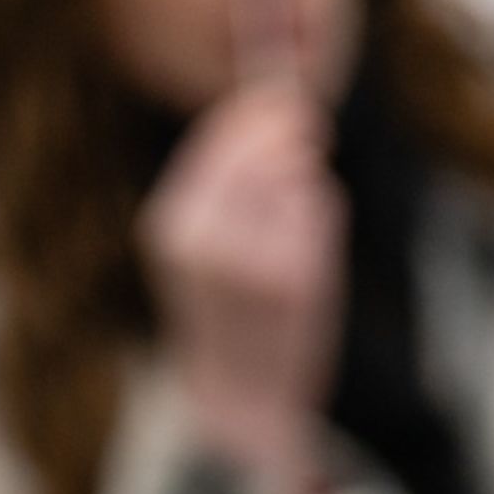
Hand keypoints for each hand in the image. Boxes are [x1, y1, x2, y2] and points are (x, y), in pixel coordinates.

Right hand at [137, 82, 341, 485]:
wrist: (238, 393)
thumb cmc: (227, 312)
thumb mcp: (202, 245)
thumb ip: (224, 185)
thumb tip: (268, 108)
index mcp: (171, 225)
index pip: (218, 139)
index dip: (256, 112)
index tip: (284, 99)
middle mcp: (202, 237)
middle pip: (261, 147)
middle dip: (290, 134)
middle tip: (312, 133)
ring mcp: (249, 258)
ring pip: (296, 176)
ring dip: (306, 184)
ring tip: (294, 221)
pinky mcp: (294, 277)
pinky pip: (319, 209)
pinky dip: (321, 217)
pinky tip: (306, 249)